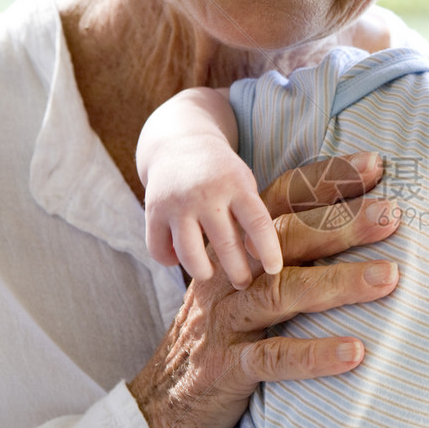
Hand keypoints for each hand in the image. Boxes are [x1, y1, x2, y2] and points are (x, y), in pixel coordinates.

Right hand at [131, 154, 399, 427]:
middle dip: (342, 222)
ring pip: (282, 291)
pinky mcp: (226, 369)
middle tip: (393, 213)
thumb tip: (354, 233)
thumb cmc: (219, 341)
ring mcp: (226, 322)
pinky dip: (314, 354)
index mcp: (236, 253)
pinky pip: (272, 358)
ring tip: (391, 276)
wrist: (159, 406)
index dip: (326, 180)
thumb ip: (284, 262)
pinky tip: (355, 351)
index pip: (282, 203)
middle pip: (286, 238)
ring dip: (340, 282)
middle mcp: (229, 277)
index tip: (376, 164)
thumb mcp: (244, 292)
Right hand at [144, 137, 282, 286]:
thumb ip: (252, 218)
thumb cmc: (221, 174)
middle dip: (238, 273)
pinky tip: (180, 257)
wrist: (180, 144)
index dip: (269, 251)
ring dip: (203, 272)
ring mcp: (177, 203)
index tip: (275, 271)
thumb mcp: (243, 185)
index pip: (257, 223)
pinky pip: (159, 250)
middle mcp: (206, 195)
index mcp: (235, 186)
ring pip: (189, 255)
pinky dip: (169, 260)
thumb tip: (257, 259)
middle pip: (225, 245)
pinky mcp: (153, 210)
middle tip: (243, 284)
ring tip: (210, 273)